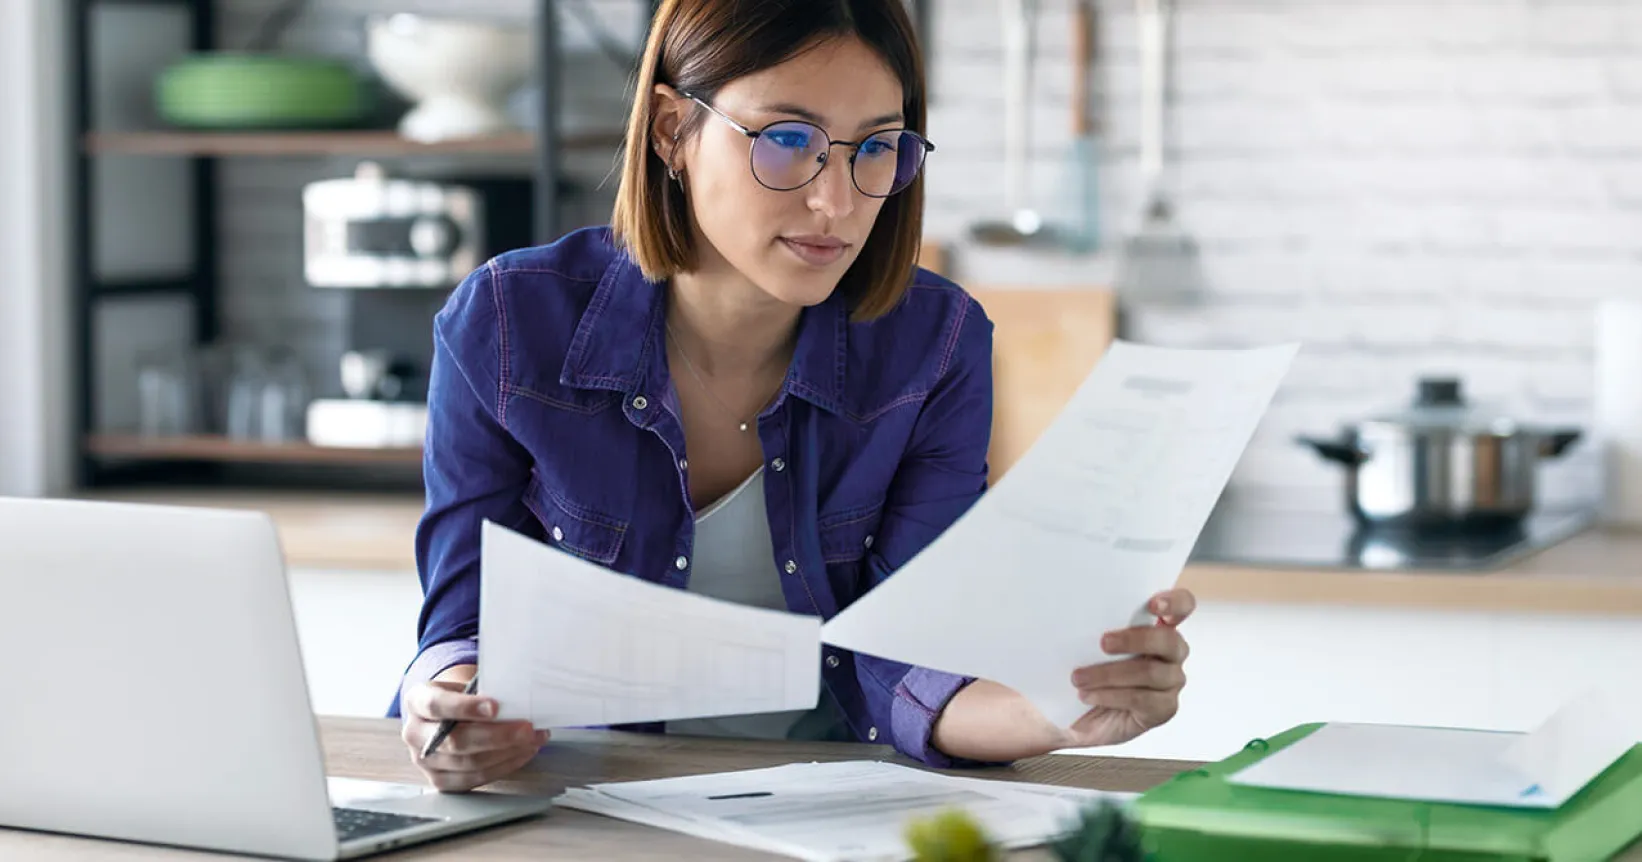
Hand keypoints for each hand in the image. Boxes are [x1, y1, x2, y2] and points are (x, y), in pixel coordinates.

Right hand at [400, 666, 547, 792]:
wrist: (448, 716)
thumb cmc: (460, 697)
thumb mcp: (463, 685)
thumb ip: (482, 691)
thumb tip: (517, 699)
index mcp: (416, 701)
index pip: (436, 705)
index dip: (466, 707)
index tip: (495, 707)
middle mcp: (414, 734)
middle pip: (455, 741)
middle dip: (497, 736)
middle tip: (527, 729)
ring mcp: (424, 762)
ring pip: (469, 763)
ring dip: (507, 752)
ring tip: (533, 739)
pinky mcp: (440, 781)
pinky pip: (475, 778)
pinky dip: (505, 766)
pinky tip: (522, 753)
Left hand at [1064, 588, 1194, 747]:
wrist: (1076, 716)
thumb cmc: (1087, 673)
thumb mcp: (1087, 646)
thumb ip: (1096, 628)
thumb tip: (1075, 611)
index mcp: (1158, 627)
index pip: (1182, 606)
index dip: (1175, 602)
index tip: (1152, 605)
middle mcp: (1171, 653)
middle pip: (1169, 640)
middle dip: (1134, 640)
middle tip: (1103, 643)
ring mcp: (1171, 681)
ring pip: (1150, 672)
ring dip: (1109, 674)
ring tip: (1079, 678)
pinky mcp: (1164, 708)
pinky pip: (1141, 699)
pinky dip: (1110, 696)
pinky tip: (1088, 695)